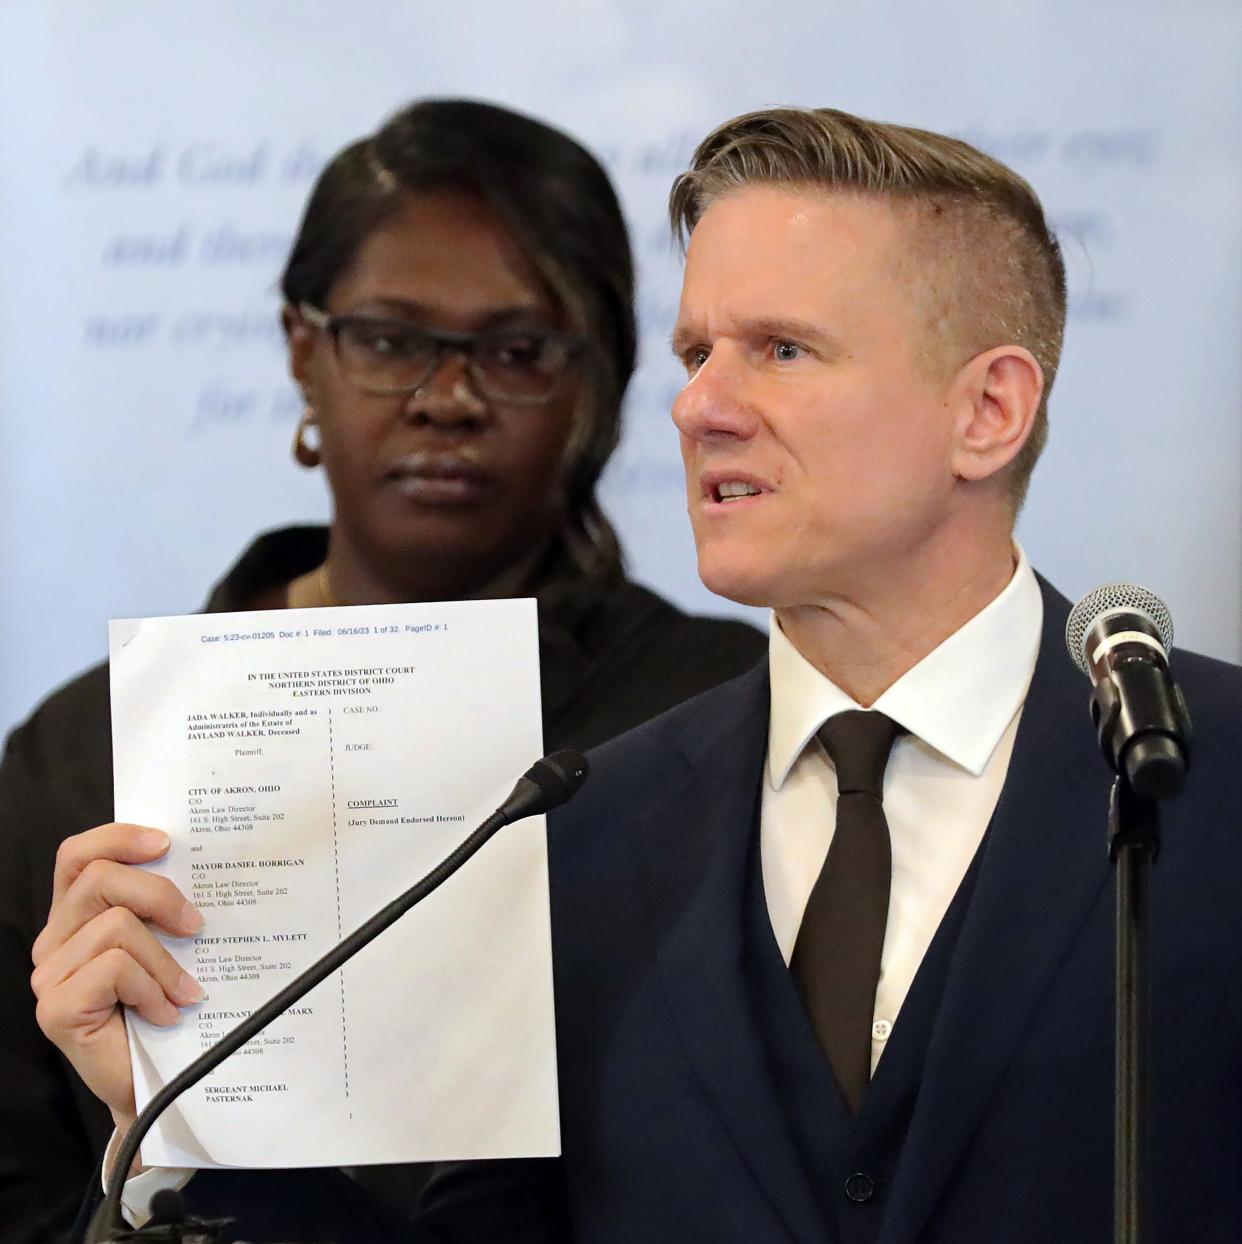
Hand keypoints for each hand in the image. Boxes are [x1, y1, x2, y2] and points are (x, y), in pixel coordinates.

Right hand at [30, 823, 203, 1140]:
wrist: (159, 1083)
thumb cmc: (165, 1008)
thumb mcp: (165, 944)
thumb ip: (160, 907)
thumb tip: (200, 862)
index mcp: (76, 916)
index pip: (77, 855)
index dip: (117, 838)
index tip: (166, 841)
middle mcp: (54, 942)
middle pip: (99, 879)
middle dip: (159, 894)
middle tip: (197, 926)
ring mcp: (50, 976)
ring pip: (116, 926)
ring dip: (164, 959)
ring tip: (183, 990)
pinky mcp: (57, 1008)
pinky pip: (115, 968)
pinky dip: (152, 988)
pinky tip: (165, 1013)